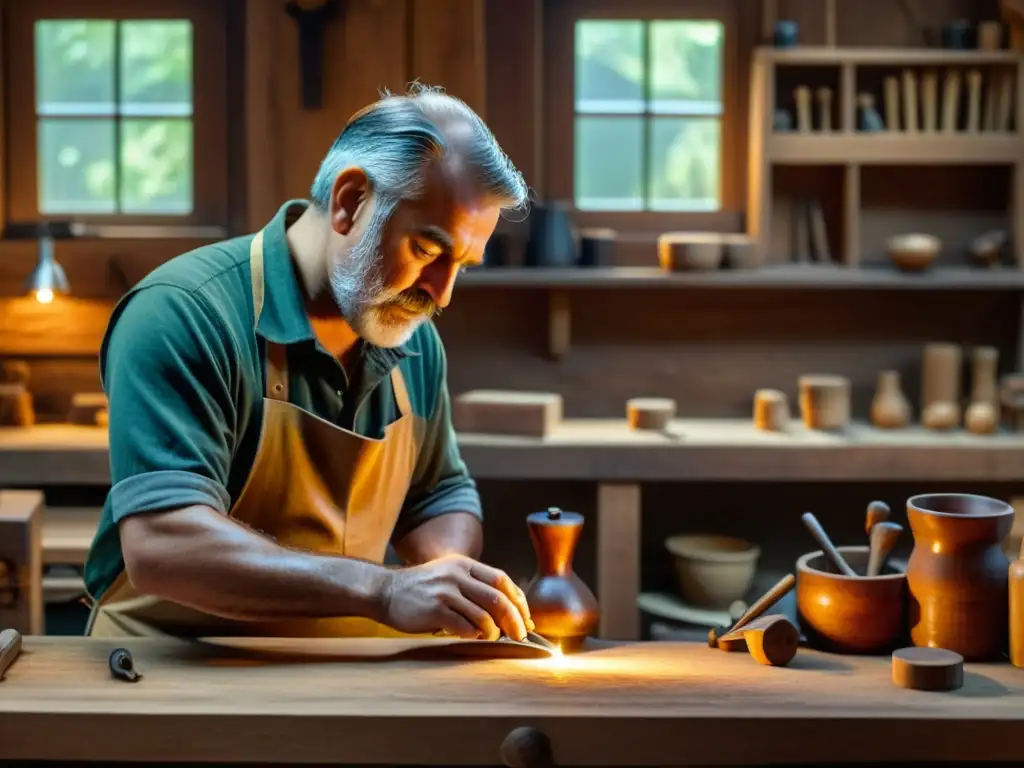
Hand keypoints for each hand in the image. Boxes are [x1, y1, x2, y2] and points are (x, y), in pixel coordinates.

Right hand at [381, 554, 534, 640]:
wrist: (385, 591)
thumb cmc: (422, 589)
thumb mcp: (449, 575)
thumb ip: (474, 586)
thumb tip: (508, 609)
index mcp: (464, 565)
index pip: (501, 579)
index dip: (518, 599)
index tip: (525, 616)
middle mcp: (457, 575)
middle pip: (497, 597)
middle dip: (514, 619)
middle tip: (520, 634)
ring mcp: (445, 591)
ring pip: (484, 614)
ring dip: (494, 631)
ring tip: (493, 637)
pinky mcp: (434, 610)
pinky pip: (464, 626)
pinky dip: (474, 634)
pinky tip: (473, 637)